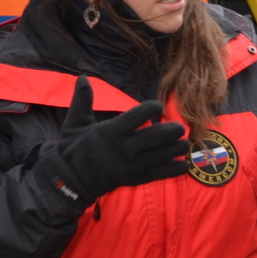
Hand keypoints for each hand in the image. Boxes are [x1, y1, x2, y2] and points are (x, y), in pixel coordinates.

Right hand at [44, 78, 189, 203]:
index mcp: (108, 132)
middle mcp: (121, 149)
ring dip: (174, 149)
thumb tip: (82, 77)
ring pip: (157, 156)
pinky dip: (172, 170)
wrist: (71, 179)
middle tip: (180, 127)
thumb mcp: (74, 123)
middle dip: (169, 132)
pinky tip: (184, 164)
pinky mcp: (133, 180)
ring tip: (186, 143)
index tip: (158, 105)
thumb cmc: (73, 148)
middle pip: (151, 138)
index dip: (148, 109)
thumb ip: (82, 100)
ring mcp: (129, 166)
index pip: (134, 117)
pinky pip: (157, 174)